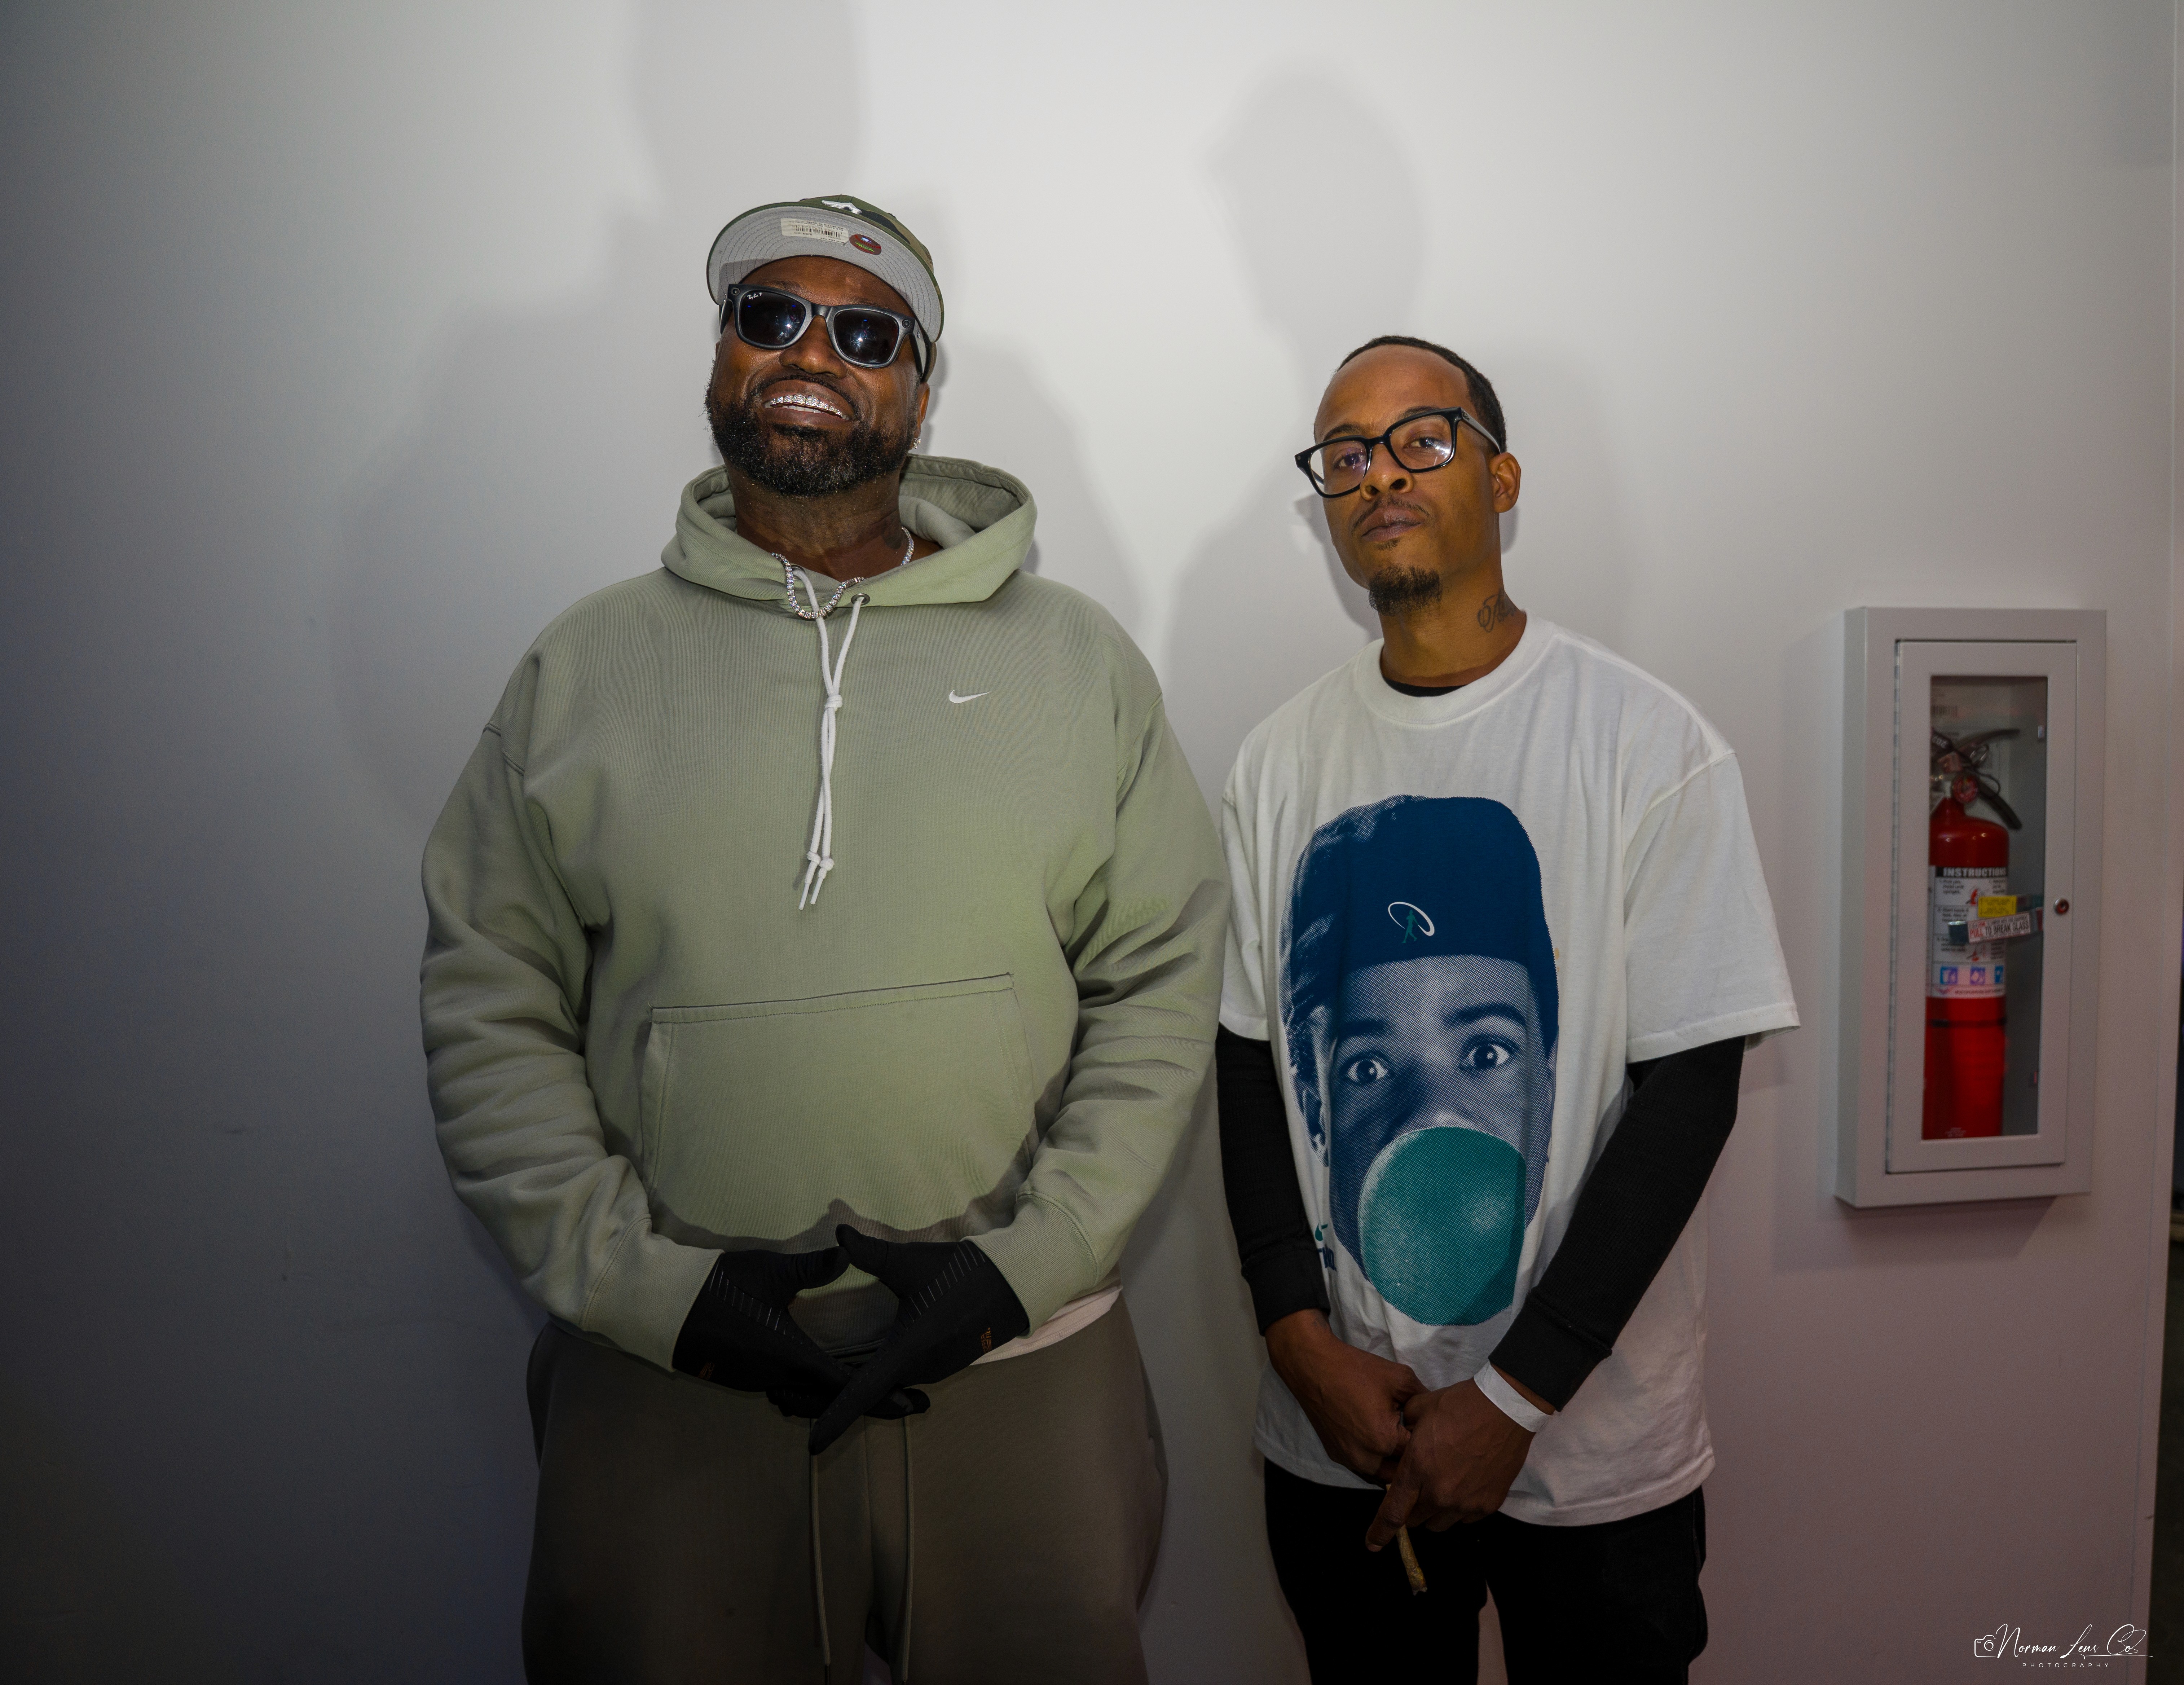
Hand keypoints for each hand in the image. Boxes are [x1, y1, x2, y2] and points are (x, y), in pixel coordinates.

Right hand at [671, 1245, 919, 1420]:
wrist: (665, 1307)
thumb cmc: (720, 1288)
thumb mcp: (770, 1272)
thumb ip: (812, 1268)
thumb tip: (849, 1253)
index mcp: (789, 1355)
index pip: (845, 1384)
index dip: (881, 1395)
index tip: (913, 1404)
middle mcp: (775, 1377)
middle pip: (829, 1399)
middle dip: (869, 1404)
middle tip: (907, 1404)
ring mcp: (756, 1380)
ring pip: (806, 1398)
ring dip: (838, 1399)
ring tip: (872, 1395)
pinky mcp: (741, 1376)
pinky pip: (786, 1391)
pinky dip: (811, 1392)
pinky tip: (822, 1381)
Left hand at [806, 1226, 1030, 1455]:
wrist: (1012, 1283)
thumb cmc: (960, 1272)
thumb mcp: (911, 1262)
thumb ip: (871, 1252)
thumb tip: (837, 1233)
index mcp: (907, 1351)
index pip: (863, 1393)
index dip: (835, 1418)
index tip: (811, 1444)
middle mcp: (918, 1370)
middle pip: (867, 1395)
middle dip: (826, 1400)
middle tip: (785, 1400)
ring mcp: (931, 1370)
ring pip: (883, 1389)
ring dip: (850, 1392)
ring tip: (811, 1391)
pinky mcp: (940, 1364)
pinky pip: (899, 1381)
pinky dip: (874, 1384)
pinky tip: (857, 1377)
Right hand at [1265, 1310, 1424, 1484]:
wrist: (1314, 1366)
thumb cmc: (1357, 1370)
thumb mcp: (1400, 1378)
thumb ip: (1424, 1399)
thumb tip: (1436, 1415)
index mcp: (1384, 1441)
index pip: (1417, 1454)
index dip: (1426, 1442)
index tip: (1428, 1429)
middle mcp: (1366, 1459)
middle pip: (1401, 1472)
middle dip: (1411, 1460)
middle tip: (1415, 1437)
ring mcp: (1348, 1460)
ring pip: (1382, 1475)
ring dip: (1393, 1464)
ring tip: (1399, 1440)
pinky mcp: (1336, 1456)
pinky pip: (1364, 1468)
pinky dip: (1375, 1460)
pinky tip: (1379, 1440)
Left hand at [1365, 1374, 1541, 1548]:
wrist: (1504, 1408)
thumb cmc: (1460, 1404)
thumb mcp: (1419, 1409)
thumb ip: (1403, 1430)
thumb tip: (1399, 1437)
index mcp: (1417, 1470)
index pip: (1392, 1513)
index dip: (1379, 1533)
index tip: (1372, 1545)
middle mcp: (1440, 1494)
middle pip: (1416, 1520)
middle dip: (1412, 1508)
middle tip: (1419, 1487)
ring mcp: (1466, 1503)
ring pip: (1441, 1523)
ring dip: (1436, 1511)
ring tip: (1444, 1485)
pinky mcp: (1488, 1505)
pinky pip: (1466, 1518)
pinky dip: (1460, 1508)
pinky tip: (1465, 1485)